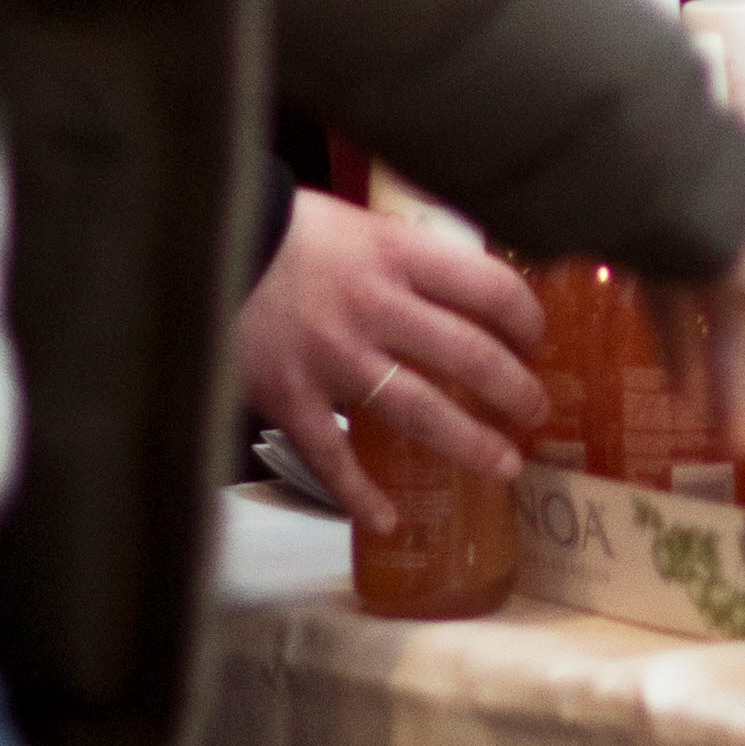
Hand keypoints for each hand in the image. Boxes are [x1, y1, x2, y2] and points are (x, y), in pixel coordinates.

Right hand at [235, 184, 548, 528]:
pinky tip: (388, 519)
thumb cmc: (292, 232)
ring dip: (470, 443)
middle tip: (535, 412)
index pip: (488, 288)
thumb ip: (410, 258)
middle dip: (514, 391)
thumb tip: (468, 283)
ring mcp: (333, 357)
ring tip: (505, 465)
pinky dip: (360, 494)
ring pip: (420, 411)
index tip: (536, 340)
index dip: (525, 318)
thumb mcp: (362, 226)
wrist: (207, 241)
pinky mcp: (290, 396)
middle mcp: (375, 306)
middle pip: (469, 356)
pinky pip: (334, 456)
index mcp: (397, 254)